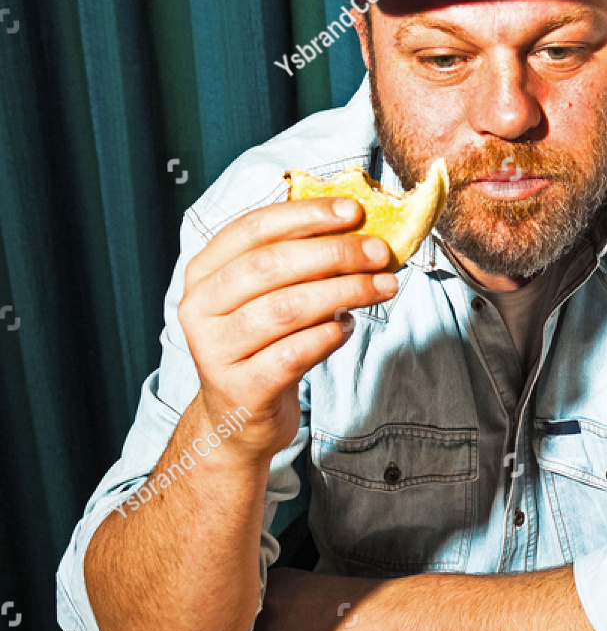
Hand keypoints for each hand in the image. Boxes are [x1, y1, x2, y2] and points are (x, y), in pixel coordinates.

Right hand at [177, 195, 396, 460]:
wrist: (238, 420)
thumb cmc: (261, 347)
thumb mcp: (264, 299)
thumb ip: (295, 264)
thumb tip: (356, 228)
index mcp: (204, 273)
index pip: (253, 228)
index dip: (305, 215)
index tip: (353, 211)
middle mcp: (200, 308)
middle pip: (271, 265)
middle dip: (333, 253)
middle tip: (379, 252)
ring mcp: (216, 350)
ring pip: (286, 308)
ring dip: (343, 292)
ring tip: (381, 287)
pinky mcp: (241, 387)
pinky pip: (293, 353)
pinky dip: (328, 336)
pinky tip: (348, 327)